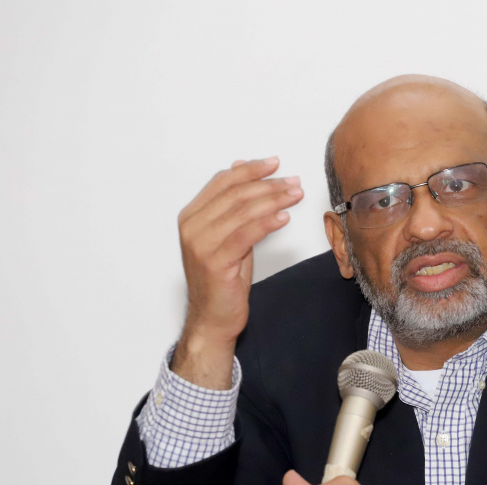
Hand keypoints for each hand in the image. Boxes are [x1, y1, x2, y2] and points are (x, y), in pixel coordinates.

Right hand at [172, 157, 303, 388]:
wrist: (213, 317)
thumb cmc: (223, 278)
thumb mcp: (229, 236)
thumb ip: (233, 206)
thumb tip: (241, 168)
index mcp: (191, 216)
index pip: (222, 182)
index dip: (250, 170)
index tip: (275, 164)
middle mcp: (192, 227)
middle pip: (235, 194)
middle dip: (268, 184)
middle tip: (293, 181)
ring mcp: (201, 244)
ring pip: (242, 211)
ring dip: (273, 200)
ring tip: (295, 195)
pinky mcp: (215, 261)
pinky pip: (246, 234)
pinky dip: (267, 222)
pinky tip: (284, 217)